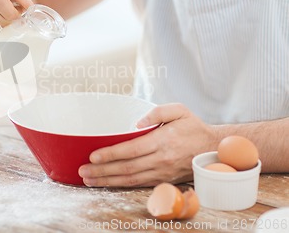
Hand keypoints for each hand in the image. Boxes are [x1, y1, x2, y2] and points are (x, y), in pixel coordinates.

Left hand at [78, 103, 217, 186]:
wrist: (213, 149)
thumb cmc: (193, 127)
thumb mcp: (179, 110)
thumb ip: (158, 112)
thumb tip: (136, 123)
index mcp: (163, 141)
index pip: (131, 149)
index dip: (110, 154)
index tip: (93, 155)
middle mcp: (161, 159)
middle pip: (126, 168)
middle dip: (102, 170)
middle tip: (82, 170)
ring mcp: (161, 172)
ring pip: (129, 179)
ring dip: (107, 180)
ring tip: (88, 179)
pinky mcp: (162, 179)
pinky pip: (137, 184)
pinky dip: (120, 185)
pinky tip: (106, 183)